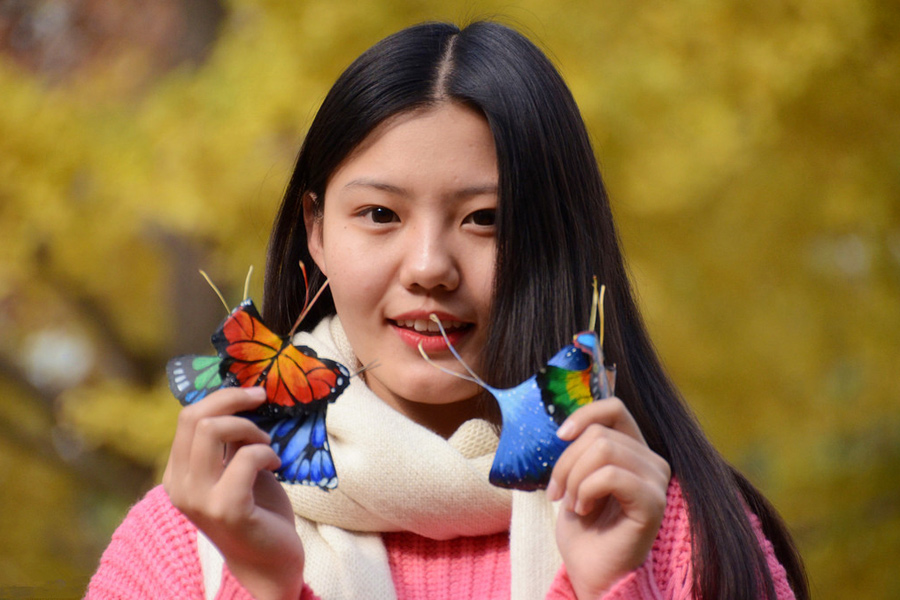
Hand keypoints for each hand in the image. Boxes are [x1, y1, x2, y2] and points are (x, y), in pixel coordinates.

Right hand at [163, 387, 304, 599]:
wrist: (269, 560)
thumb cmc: (258, 509)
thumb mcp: (237, 466)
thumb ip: (230, 440)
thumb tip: (241, 397)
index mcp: (178, 473)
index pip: (187, 416)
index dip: (222, 396)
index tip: (253, 393)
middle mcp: (180, 486)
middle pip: (195, 417)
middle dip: (234, 401)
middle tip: (263, 403)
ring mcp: (199, 499)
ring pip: (211, 430)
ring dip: (250, 428)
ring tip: (267, 445)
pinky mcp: (226, 509)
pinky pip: (245, 458)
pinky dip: (266, 453)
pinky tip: (275, 466)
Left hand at [548, 398, 670, 598]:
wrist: (590, 572)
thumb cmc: (584, 530)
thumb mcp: (575, 478)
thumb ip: (582, 448)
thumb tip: (569, 423)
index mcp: (634, 451)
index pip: (614, 408)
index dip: (584, 415)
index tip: (560, 436)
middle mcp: (652, 461)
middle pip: (598, 433)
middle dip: (566, 463)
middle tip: (559, 494)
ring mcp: (656, 481)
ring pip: (602, 450)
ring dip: (574, 479)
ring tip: (575, 504)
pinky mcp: (653, 502)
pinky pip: (611, 475)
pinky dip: (586, 491)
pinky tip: (584, 511)